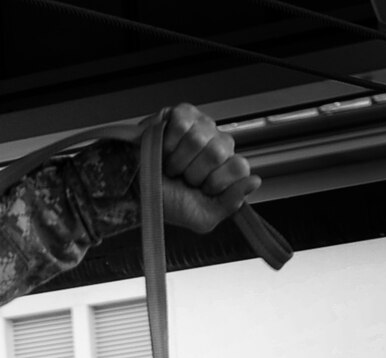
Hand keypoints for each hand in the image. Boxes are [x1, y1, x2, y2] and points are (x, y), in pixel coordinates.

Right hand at [153, 103, 259, 233]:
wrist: (131, 193)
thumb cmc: (165, 202)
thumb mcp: (201, 217)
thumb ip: (230, 203)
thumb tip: (254, 181)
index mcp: (226, 166)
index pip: (239, 167)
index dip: (215, 182)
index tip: (199, 190)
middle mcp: (217, 142)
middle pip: (218, 153)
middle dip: (194, 173)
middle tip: (180, 178)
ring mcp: (201, 125)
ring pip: (199, 139)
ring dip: (177, 160)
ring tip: (169, 165)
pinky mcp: (181, 113)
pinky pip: (183, 124)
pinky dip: (168, 142)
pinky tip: (164, 149)